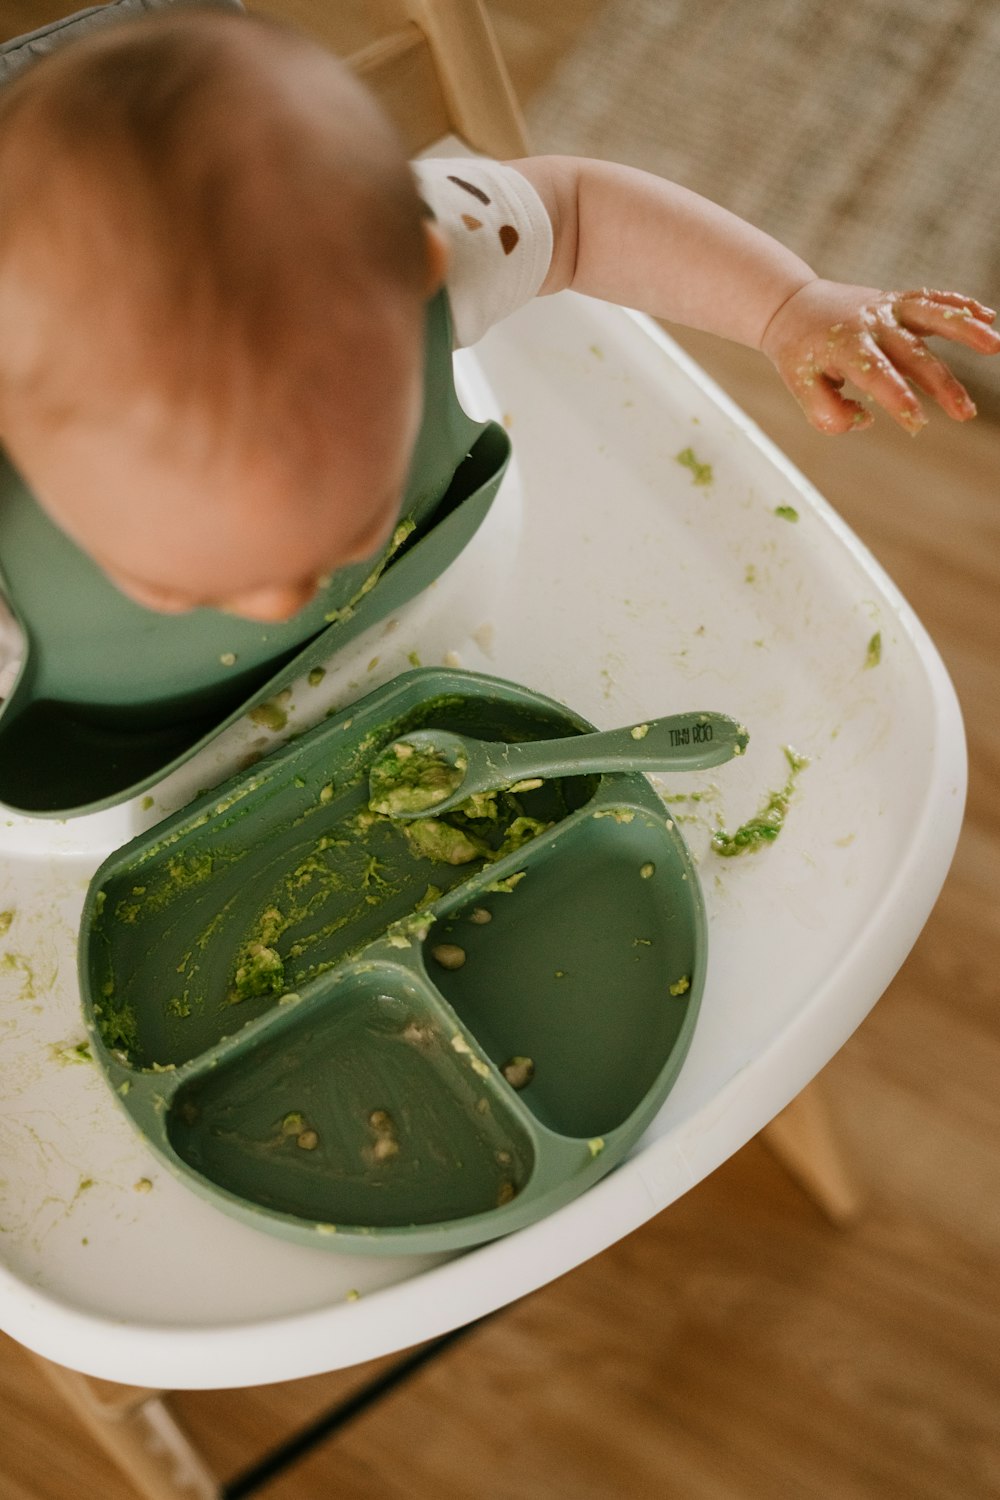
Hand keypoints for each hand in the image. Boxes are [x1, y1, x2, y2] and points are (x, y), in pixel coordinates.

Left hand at [760, 279, 999, 433]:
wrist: (793, 307)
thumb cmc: (800, 355)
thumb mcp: (799, 386)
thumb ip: (827, 412)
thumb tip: (865, 419)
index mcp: (844, 345)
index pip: (875, 374)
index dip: (897, 399)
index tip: (917, 423)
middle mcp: (871, 324)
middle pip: (912, 354)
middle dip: (941, 384)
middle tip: (965, 413)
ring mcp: (887, 309)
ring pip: (931, 315)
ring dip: (965, 329)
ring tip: (995, 346)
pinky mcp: (898, 301)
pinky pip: (932, 299)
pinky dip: (959, 305)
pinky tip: (988, 317)